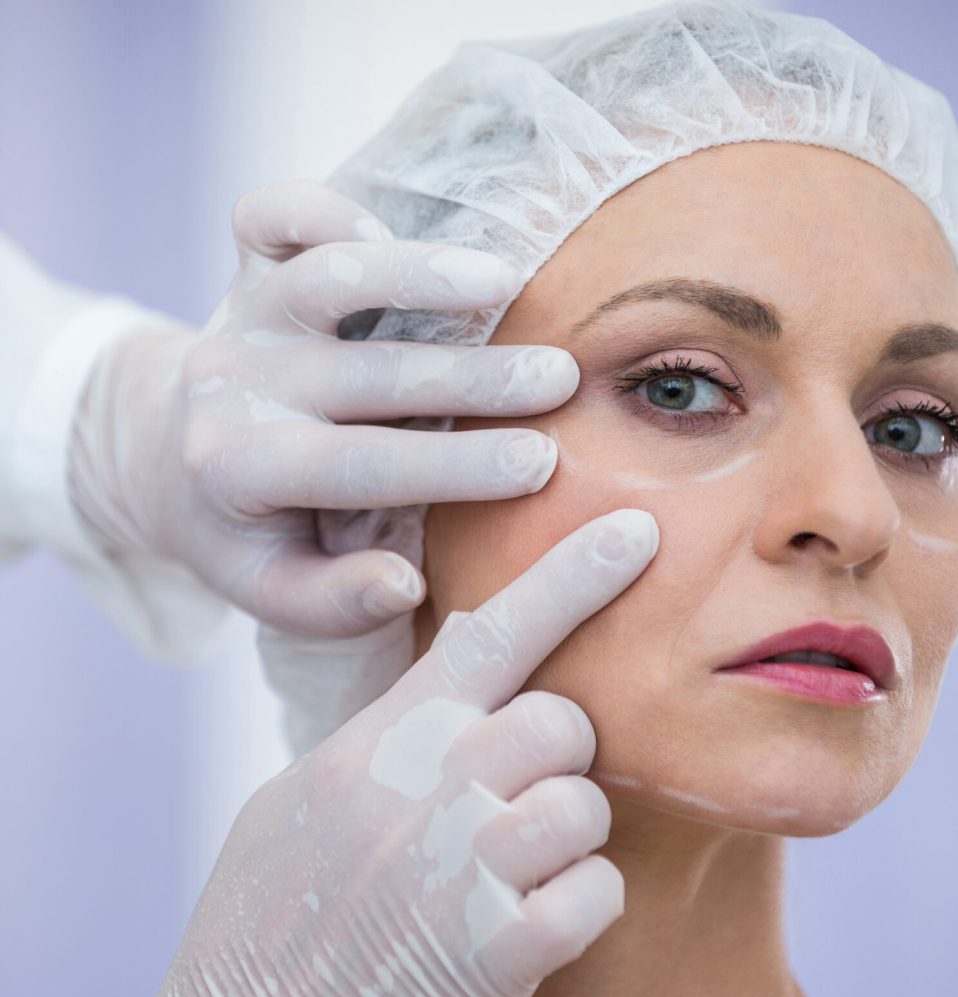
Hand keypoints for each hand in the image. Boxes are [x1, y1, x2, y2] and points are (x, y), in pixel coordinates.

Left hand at [69, 180, 576, 634]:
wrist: (173, 459)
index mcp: (245, 472)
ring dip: (421, 275)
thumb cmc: (250, 533)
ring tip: (508, 281)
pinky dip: (321, 208)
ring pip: (328, 279)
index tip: (538, 466)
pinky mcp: (247, 270)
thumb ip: (336, 601)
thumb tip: (405, 583)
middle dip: (473, 377)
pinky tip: (389, 228)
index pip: (362, 467)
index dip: (453, 466)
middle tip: (559, 379)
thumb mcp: (276, 592)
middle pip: (367, 374)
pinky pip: (269, 216)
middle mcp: (241, 387)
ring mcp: (244, 318)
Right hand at [127, 509, 658, 996]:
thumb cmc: (271, 911)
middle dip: (554, 751)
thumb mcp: (308, 794)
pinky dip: (578, 907)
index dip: (570, 576)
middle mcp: (427, 788)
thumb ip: (391, 728)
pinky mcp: (498, 952)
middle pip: (559, 719)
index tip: (634, 532)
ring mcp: (464, 868)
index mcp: (382, 742)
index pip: (489, 633)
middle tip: (512, 794)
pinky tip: (524, 926)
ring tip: (507, 871)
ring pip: (584, 804)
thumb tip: (461, 664)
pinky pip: (596, 893)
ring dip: (563, 835)